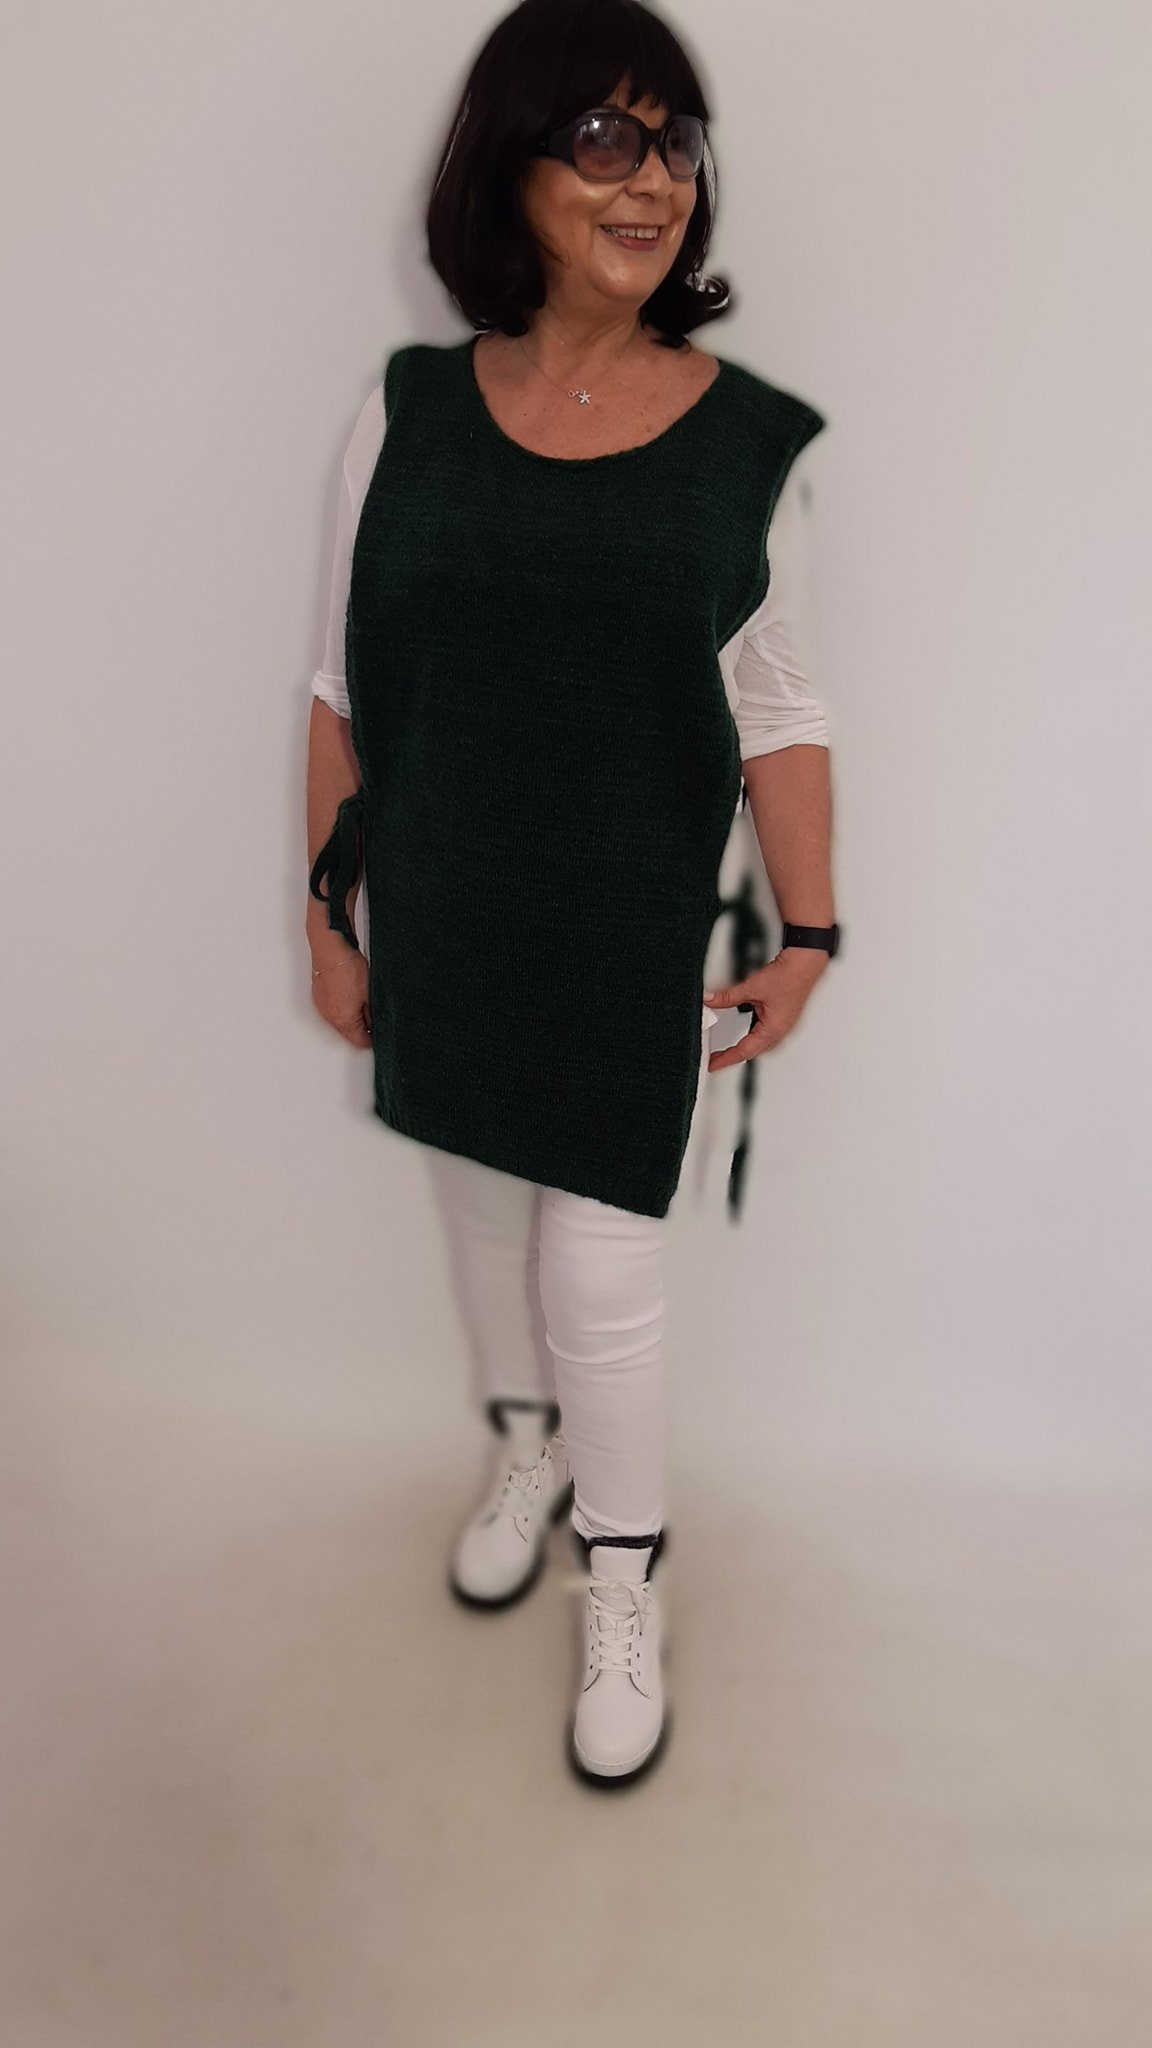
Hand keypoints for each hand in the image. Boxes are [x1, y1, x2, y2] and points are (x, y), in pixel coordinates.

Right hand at [310, 943, 371, 1047]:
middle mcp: (330, 1017)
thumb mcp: (370, 995)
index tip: (378, 1033)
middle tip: (371, 1012)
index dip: (372, 1038)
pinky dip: (340, 1004)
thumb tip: (374, 1024)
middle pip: (348, 1032)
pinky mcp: (318, 996)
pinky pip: (331, 1008)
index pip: (360, 1041)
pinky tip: (348, 992)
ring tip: (360, 998)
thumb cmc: (349, 968)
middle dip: (361, 1026)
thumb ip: (372, 1015)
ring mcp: (322, 1006)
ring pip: (339, 1020)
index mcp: (343, 1020)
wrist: (332, 949)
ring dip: (350, 1015)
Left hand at [703, 950, 827, 1071]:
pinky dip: (755, 1039)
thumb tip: (710, 1000)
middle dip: (733, 1057)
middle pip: (753, 1053)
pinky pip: (768, 1037)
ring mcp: (785, 1027)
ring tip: (728, 1050)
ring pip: (762, 1047)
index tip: (712, 1065)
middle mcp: (781, 1032)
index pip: (743, 1052)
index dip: (725, 1060)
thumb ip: (727, 997)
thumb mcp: (751, 987)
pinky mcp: (786, 1019)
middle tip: (715, 1058)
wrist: (806, 963)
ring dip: (745, 1049)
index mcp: (773, 1030)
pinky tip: (749, 1034)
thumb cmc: (789, 976)